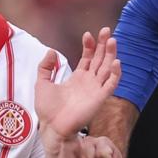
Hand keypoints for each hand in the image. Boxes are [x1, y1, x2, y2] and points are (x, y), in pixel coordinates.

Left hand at [36, 27, 121, 141]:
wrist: (52, 126)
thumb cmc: (48, 109)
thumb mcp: (42, 83)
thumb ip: (46, 67)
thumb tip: (51, 51)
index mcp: (78, 78)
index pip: (88, 58)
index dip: (89, 46)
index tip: (87, 35)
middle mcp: (89, 82)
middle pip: (100, 60)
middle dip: (103, 45)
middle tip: (106, 30)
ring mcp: (95, 89)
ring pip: (107, 68)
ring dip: (111, 54)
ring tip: (112, 40)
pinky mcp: (100, 98)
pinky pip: (111, 84)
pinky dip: (115, 73)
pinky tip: (116, 61)